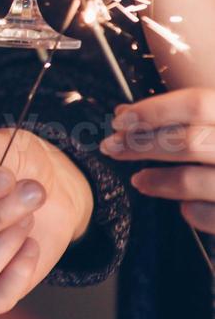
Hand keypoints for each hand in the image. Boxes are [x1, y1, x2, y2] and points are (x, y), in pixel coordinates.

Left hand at [103, 88, 214, 233]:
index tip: (121, 118)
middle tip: (113, 147)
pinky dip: (192, 211)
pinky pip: (211, 216)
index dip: (154, 109)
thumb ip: (194, 117)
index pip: (198, 102)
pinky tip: (184, 207)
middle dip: (142, 145)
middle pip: (189, 141)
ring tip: (139, 180)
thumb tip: (129, 113)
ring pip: (195, 180)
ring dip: (159, 180)